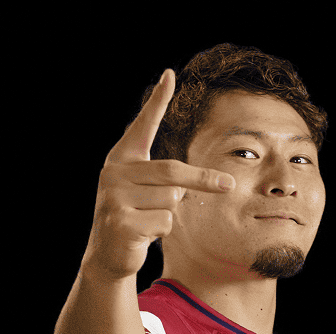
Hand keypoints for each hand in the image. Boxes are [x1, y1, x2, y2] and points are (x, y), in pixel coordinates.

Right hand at [84, 68, 235, 278]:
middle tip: (227, 184)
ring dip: (171, 214)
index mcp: (120, 160)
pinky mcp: (122, 223)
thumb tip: (203, 182)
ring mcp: (114, 199)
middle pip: (172, 171)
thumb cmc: (133, 217)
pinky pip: (165, 222)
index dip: (157, 102)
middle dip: (203, 179)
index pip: (142, 126)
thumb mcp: (144, 191)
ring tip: (149, 220)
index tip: (170, 75)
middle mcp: (113, 174)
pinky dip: (163, 231)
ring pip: (172, 200)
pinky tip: (144, 235)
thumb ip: (164, 177)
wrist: (107, 255)